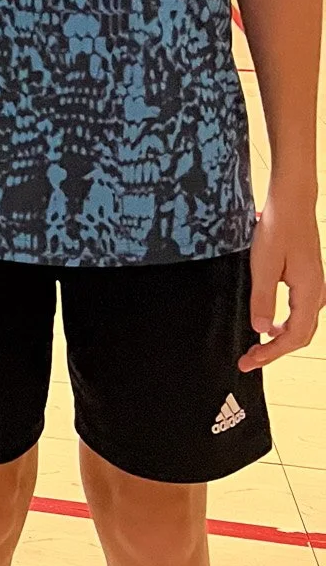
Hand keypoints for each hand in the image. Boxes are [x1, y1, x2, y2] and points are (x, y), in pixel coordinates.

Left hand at [241, 190, 324, 370]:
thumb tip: (261, 329)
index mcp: (308, 293)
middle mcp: (316, 294)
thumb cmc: (279, 229)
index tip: (249, 361)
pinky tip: (268, 322)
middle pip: (300, 335)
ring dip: (279, 338)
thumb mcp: (264, 265)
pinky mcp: (307, 280)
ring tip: (257, 344)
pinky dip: (284, 323)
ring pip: (301, 324)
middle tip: (249, 358)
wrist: (292, 204)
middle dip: (274, 350)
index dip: (271, 354)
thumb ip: (263, 298)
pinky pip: (299, 311)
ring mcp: (314, 287)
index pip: (293, 337)